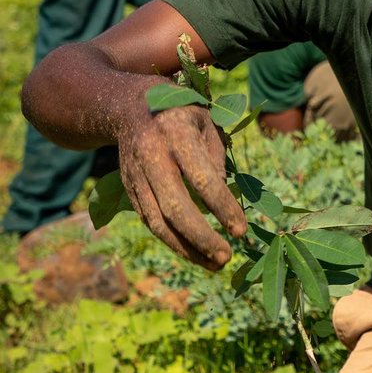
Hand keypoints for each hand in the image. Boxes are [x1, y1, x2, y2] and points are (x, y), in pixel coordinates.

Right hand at [118, 101, 246, 268]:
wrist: (129, 107)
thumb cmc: (183, 115)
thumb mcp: (207, 124)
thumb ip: (216, 160)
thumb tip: (224, 201)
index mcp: (176, 134)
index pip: (202, 178)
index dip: (222, 207)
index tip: (241, 230)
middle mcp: (151, 156)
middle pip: (174, 207)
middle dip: (201, 237)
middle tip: (227, 257)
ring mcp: (135, 176)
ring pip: (157, 222)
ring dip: (186, 249)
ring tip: (214, 265)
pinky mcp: (128, 190)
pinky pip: (150, 222)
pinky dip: (172, 242)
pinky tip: (195, 253)